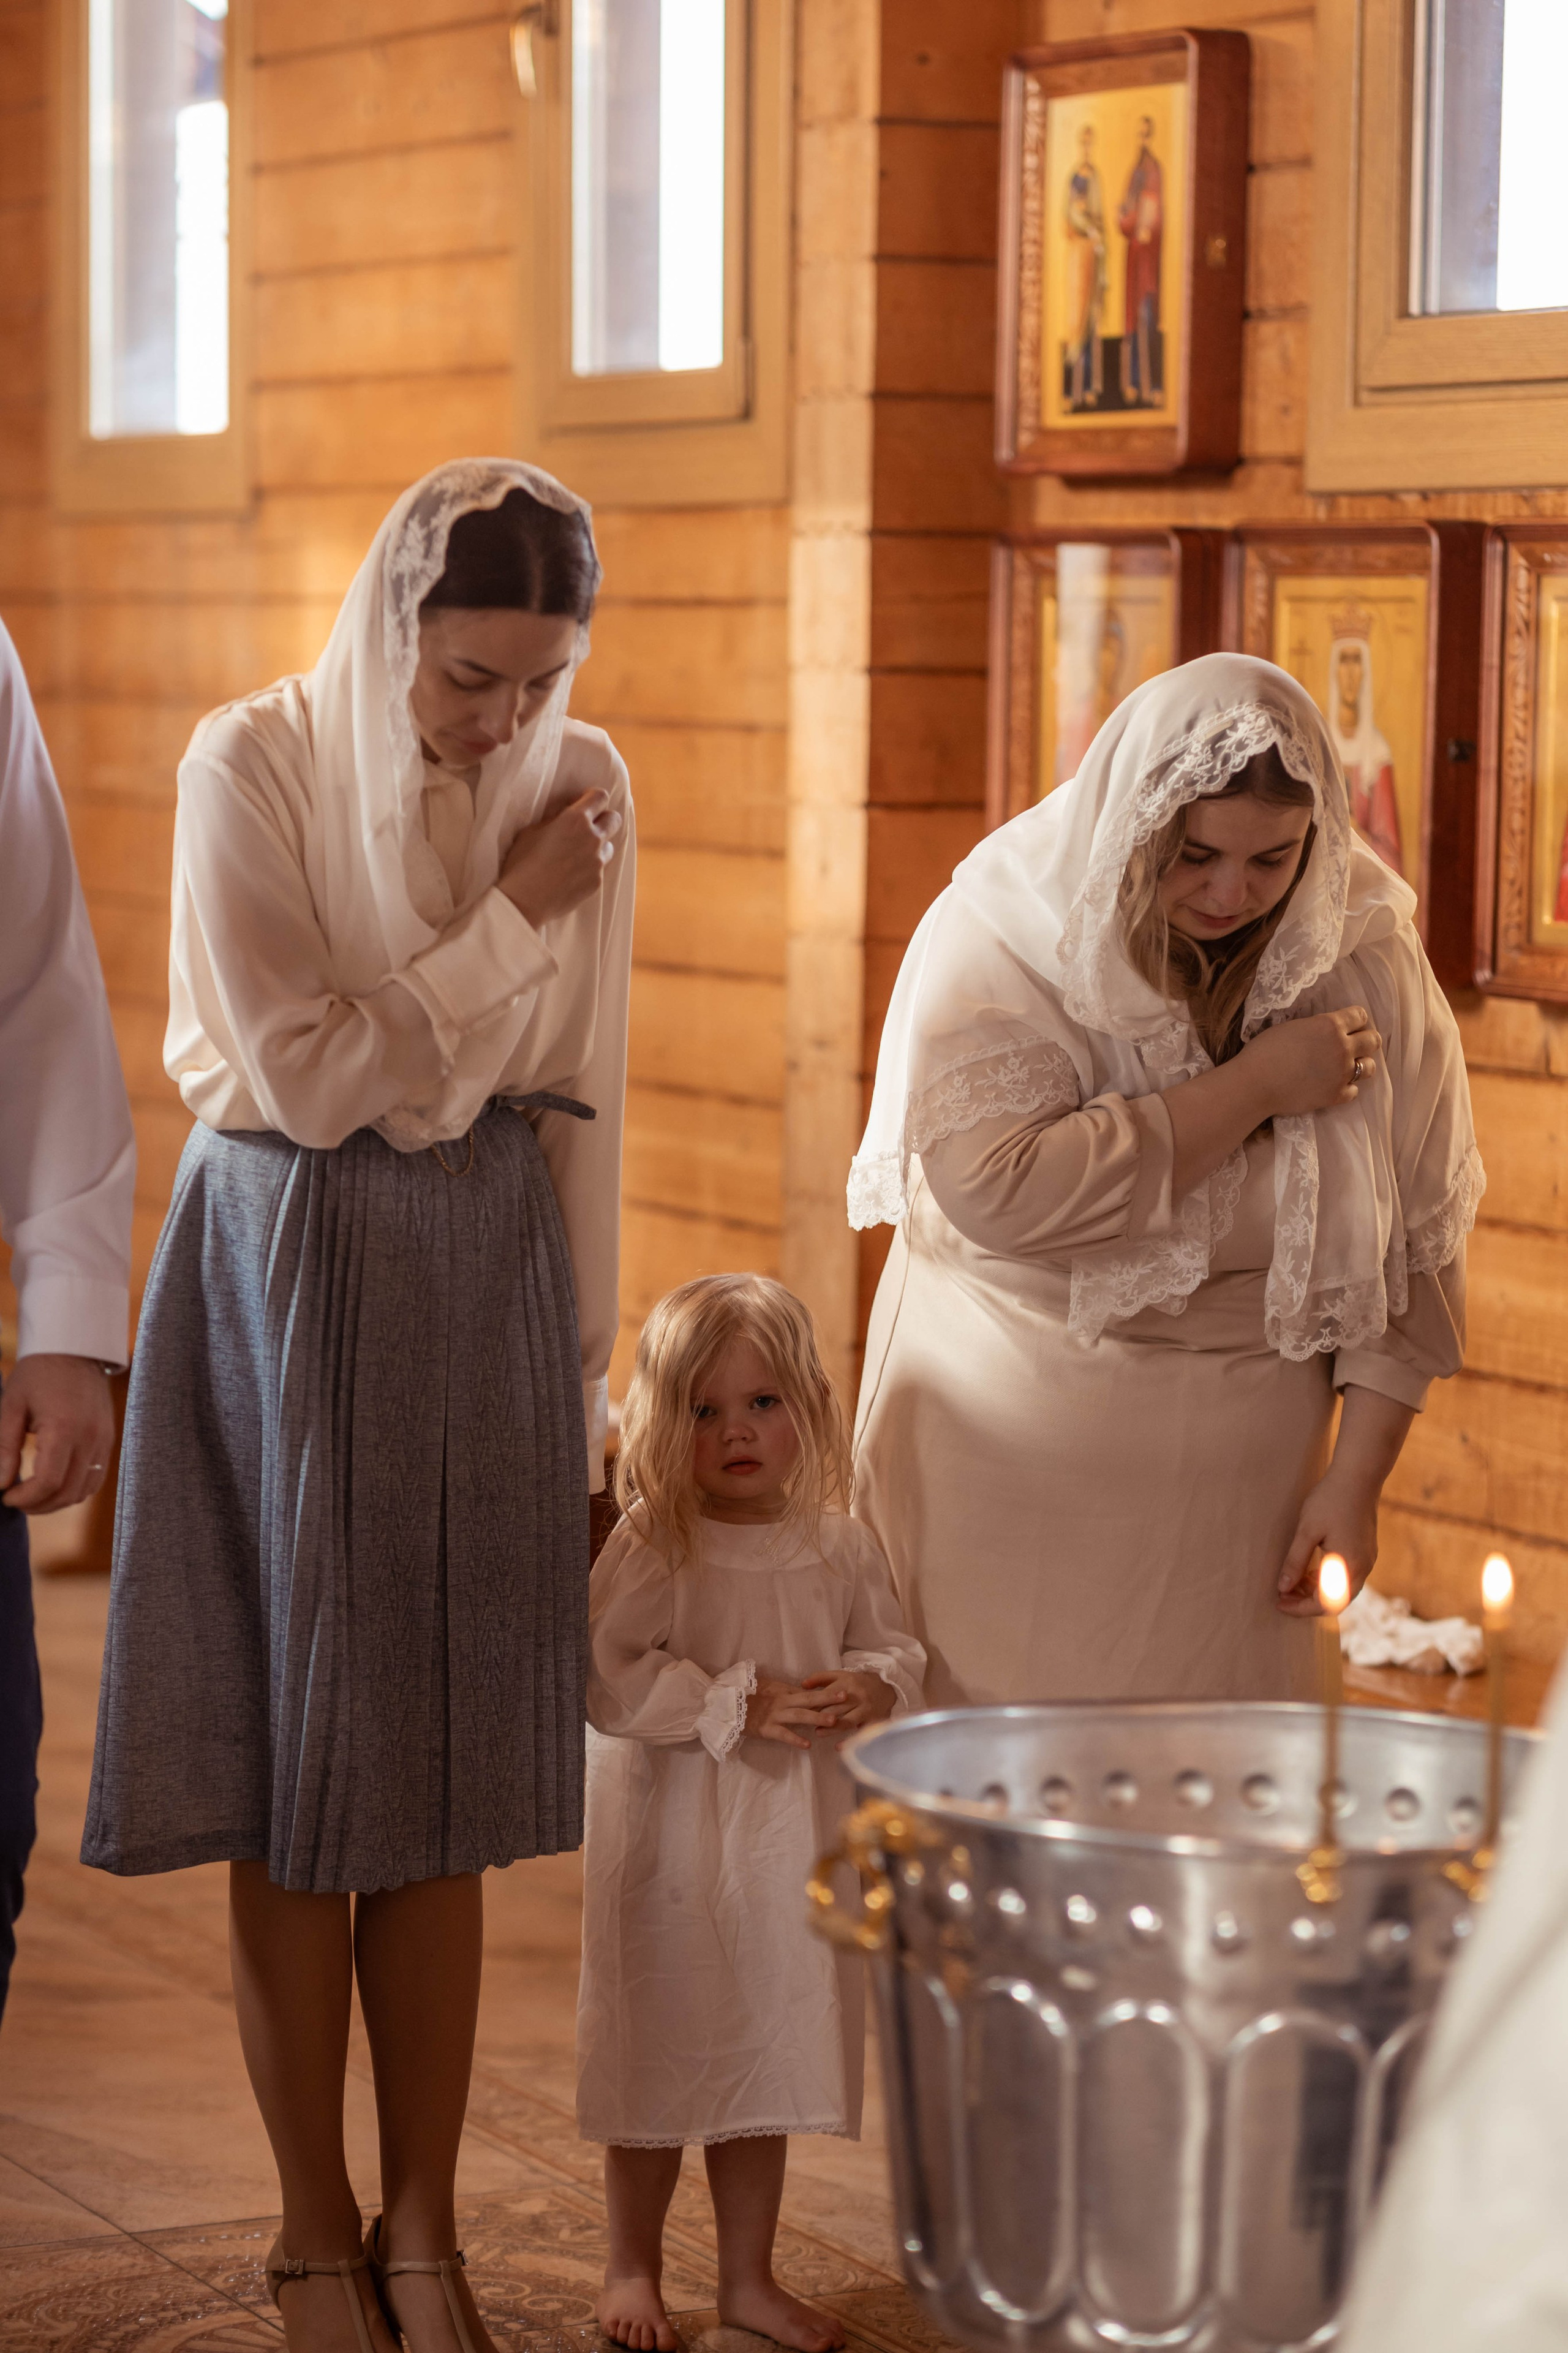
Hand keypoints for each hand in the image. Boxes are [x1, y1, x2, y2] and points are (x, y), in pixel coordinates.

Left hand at [0, 1355, 115, 1512]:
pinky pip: (96, 1478)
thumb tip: (0, 1483)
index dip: (25, 1498)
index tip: (6, 1496)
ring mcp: (104, 1440)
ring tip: (33, 1495)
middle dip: (38, 1505)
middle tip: (15, 1499)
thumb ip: (5, 1448)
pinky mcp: (108, 1440)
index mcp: (64, 1428)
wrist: (74, 1350)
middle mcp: (90, 1438)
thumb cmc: (37, 1374)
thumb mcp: (11, 1406)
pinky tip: (55, 1484)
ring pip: (84, 1491)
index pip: (48, 1482)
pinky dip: (75, 1489)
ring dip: (57, 1501)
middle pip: (68, 1492)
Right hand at [497, 788, 621, 928]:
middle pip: (614, 819)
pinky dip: (590, 867)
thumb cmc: (522, 862)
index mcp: (576, 819)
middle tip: (587, 826)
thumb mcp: (532, 830)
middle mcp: (592, 838)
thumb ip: (555, 816)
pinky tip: (572, 873)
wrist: (525, 900)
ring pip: (609, 845)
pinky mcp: (597, 881)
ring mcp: (597, 861)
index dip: (592, 798)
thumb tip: (567, 808)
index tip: (582, 803)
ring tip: (578, 853)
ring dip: (599, 844)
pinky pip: (600, 868)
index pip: (600, 796)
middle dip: (603, 818)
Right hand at [742, 1674, 840, 1750]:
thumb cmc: (747, 1695)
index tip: (843, 1689)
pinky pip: (783, 1734)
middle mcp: (781, 1701)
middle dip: (828, 1698)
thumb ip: (785, 1690)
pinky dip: (795, 1739)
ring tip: (833, 1721)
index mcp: (783, 1692)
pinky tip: (807, 1745)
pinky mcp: (766, 1728)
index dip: (825, 1691)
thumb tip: (803, 1691)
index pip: (808, 1691)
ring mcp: (774, 1715)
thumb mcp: (767, 1688)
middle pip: (808, 1699)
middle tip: (845, 1696)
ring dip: (817, 1718)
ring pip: (799, 1715)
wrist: (726, 1704)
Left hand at [800, 1669, 896, 1735]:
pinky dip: (849, 1741)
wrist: (886, 1687)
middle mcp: (857, 1696)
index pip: (826, 1695)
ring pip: (846, 1721)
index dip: (813, 1704)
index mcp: (847, 1683)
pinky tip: (838, 1747)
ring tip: (818, 1732)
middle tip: (806, 1723)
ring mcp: (866, 1709)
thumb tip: (802, 1685)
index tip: (800, 1710)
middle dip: (819, 1717)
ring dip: (831, 1728)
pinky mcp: (873, 1720)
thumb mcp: (840, 1675)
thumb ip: (820, 1678)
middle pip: (834, 1709)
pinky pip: (860, 1733)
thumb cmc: (858, 1682)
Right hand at [1239, 1005, 1380, 1121]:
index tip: (1348, 1025)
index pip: (1361, 1016)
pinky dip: (1346, 1088)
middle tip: (1353, 1045)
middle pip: (1373, 1040)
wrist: (1255, 1084)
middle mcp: (1342, 1048)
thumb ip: (1317, 1027)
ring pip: (1370, 1067)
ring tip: (1346, 1067)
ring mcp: (1342, 1074)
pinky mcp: (1336, 1096)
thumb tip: (1326, 1031)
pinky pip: (1355, 1091)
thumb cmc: (1265, 1050)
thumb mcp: (1293, 1027)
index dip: (1355, 1020)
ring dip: (1361, 1065)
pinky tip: (1333, 1085)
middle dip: (1366, 1040)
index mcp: (1331, 1025)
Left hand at [1276, 1470, 1378, 1616]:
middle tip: (1282, 1595)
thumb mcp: (1307, 1531)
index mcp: (1349, 1567)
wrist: (1358, 1476)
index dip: (1300, 1607)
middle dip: (1307, 1602)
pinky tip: (1308, 1570)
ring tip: (1291, 1583)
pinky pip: (1345, 1576)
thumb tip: (1282, 1588)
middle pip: (1335, 1602)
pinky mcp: (1364, 1551)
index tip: (1278, 1602)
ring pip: (1341, 1590)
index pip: (1325, 1604)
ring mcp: (1366, 1560)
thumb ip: (1295, 1562)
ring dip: (1316, 1590)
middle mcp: (1363, 1568)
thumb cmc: (1331, 1500)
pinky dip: (1326, 1579)